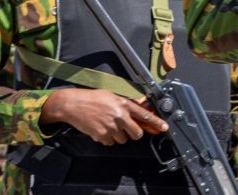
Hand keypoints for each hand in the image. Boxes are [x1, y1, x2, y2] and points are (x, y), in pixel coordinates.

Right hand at [40, 88, 167, 145]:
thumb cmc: (92, 98)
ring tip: (109, 125)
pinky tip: (101, 129)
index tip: (164, 127)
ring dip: (119, 136)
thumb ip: (125, 103)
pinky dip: (107, 139)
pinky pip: (110, 143)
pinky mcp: (101, 136)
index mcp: (123, 104)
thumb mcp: (112, 95)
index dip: (156, 122)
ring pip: (123, 140)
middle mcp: (119, 116)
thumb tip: (138, 109)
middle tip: (128, 129)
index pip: (144, 115)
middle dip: (134, 133)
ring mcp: (111, 127)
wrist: (73, 104)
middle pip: (136, 133)